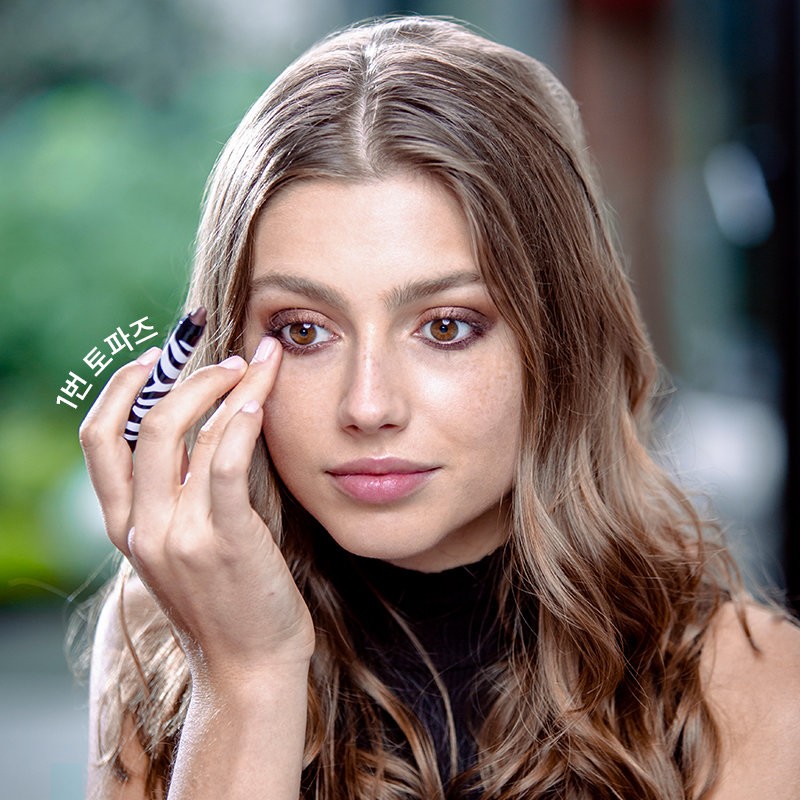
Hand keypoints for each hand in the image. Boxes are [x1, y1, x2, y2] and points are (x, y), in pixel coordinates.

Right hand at [80, 336, 314, 685]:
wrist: (249, 669)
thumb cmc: (227, 602)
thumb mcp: (183, 550)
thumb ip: (178, 499)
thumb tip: (203, 433)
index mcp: (126, 527)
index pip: (100, 440)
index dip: (121, 388)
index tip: (155, 356)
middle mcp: (142, 527)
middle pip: (144, 425)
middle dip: (185, 374)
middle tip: (226, 355)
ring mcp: (179, 535)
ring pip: (188, 434)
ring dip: (227, 386)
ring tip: (259, 364)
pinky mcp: (224, 541)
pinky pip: (224, 463)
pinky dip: (240, 421)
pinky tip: (261, 399)